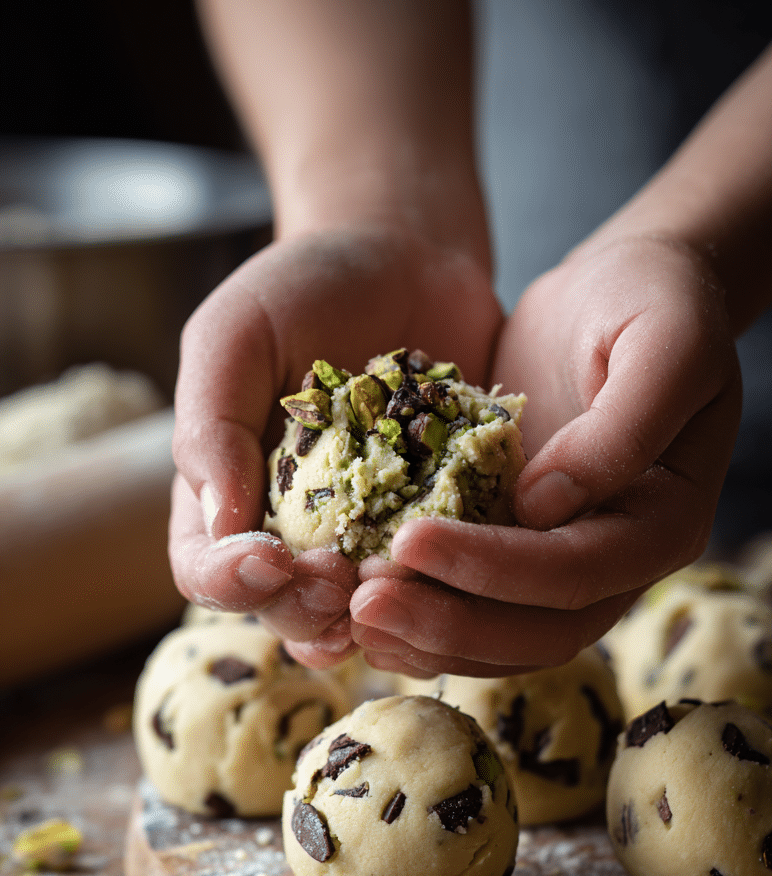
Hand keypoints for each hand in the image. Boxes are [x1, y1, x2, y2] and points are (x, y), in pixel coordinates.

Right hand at [169, 223, 501, 666]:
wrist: (407, 256)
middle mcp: (297, 535)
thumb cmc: (302, 289)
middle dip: (306, 609)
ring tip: (393, 591)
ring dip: (375, 619)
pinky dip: (449, 589)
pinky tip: (459, 576)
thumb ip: (212, 424)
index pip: (208, 570)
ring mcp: (372, 539)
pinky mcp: (445, 529)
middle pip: (285, 611)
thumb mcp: (235, 335)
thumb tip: (219, 524)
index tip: (266, 559)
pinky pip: (445, 580)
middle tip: (338, 580)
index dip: (229, 582)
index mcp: (229, 499)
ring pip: (364, 615)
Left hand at [350, 234, 741, 675]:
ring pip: (502, 638)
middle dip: (448, 622)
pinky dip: (421, 622)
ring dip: (427, 636)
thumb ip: (622, 425)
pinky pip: (475, 610)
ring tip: (352, 613)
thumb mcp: (663, 342)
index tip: (410, 538)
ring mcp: (567, 565)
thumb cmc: (655, 301)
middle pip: (537, 630)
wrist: (628, 290)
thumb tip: (544, 506)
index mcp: (665, 523)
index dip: (492, 568)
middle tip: (364, 600)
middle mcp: (619, 563)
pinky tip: (358, 611)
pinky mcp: (520, 550)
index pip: (575, 572)